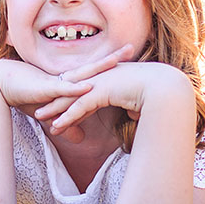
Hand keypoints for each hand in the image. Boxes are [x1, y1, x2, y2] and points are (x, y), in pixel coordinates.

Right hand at [0, 44, 133, 142]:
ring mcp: (56, 82)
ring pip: (82, 73)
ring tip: (116, 60)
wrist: (0, 85)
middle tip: (131, 47)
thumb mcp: (50, 113)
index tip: (128, 59)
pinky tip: (89, 86)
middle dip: (112, 58)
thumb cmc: (24, 96)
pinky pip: (63, 89)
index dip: (110, 66)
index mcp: (68, 82)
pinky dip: (76, 88)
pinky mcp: (46, 88)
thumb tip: (81, 139)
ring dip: (99, 67)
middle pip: (93, 67)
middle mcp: (65, 78)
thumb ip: (67, 123)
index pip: (93, 73)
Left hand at [35, 60, 191, 135]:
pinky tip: (56, 127)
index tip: (59, 105)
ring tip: (39, 118)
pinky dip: (66, 117)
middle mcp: (101, 77)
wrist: (165, 87)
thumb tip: (133, 114)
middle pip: (72, 90)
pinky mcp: (100, 92)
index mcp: (109, 77)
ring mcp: (100, 83)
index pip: (84, 88)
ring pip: (71, 98)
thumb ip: (132, 106)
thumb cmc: (158, 94)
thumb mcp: (141, 100)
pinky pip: (79, 107)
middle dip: (55, 100)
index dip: (71, 97)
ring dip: (54, 109)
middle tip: (40, 109)